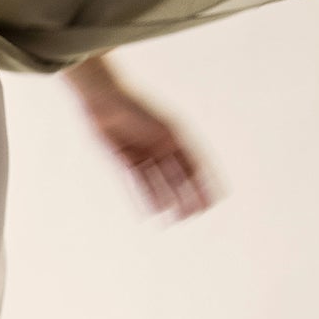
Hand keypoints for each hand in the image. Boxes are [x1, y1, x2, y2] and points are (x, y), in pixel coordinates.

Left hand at [71, 76, 221, 220]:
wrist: (104, 98)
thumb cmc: (138, 110)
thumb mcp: (165, 132)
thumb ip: (179, 153)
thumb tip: (196, 176)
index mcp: (173, 137)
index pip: (194, 166)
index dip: (204, 184)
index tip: (214, 202)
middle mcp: (159, 146)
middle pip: (175, 178)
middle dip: (186, 197)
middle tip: (193, 216)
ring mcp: (141, 153)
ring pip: (155, 183)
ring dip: (164, 201)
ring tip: (173, 220)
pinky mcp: (123, 159)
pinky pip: (134, 183)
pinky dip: (140, 199)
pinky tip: (147, 214)